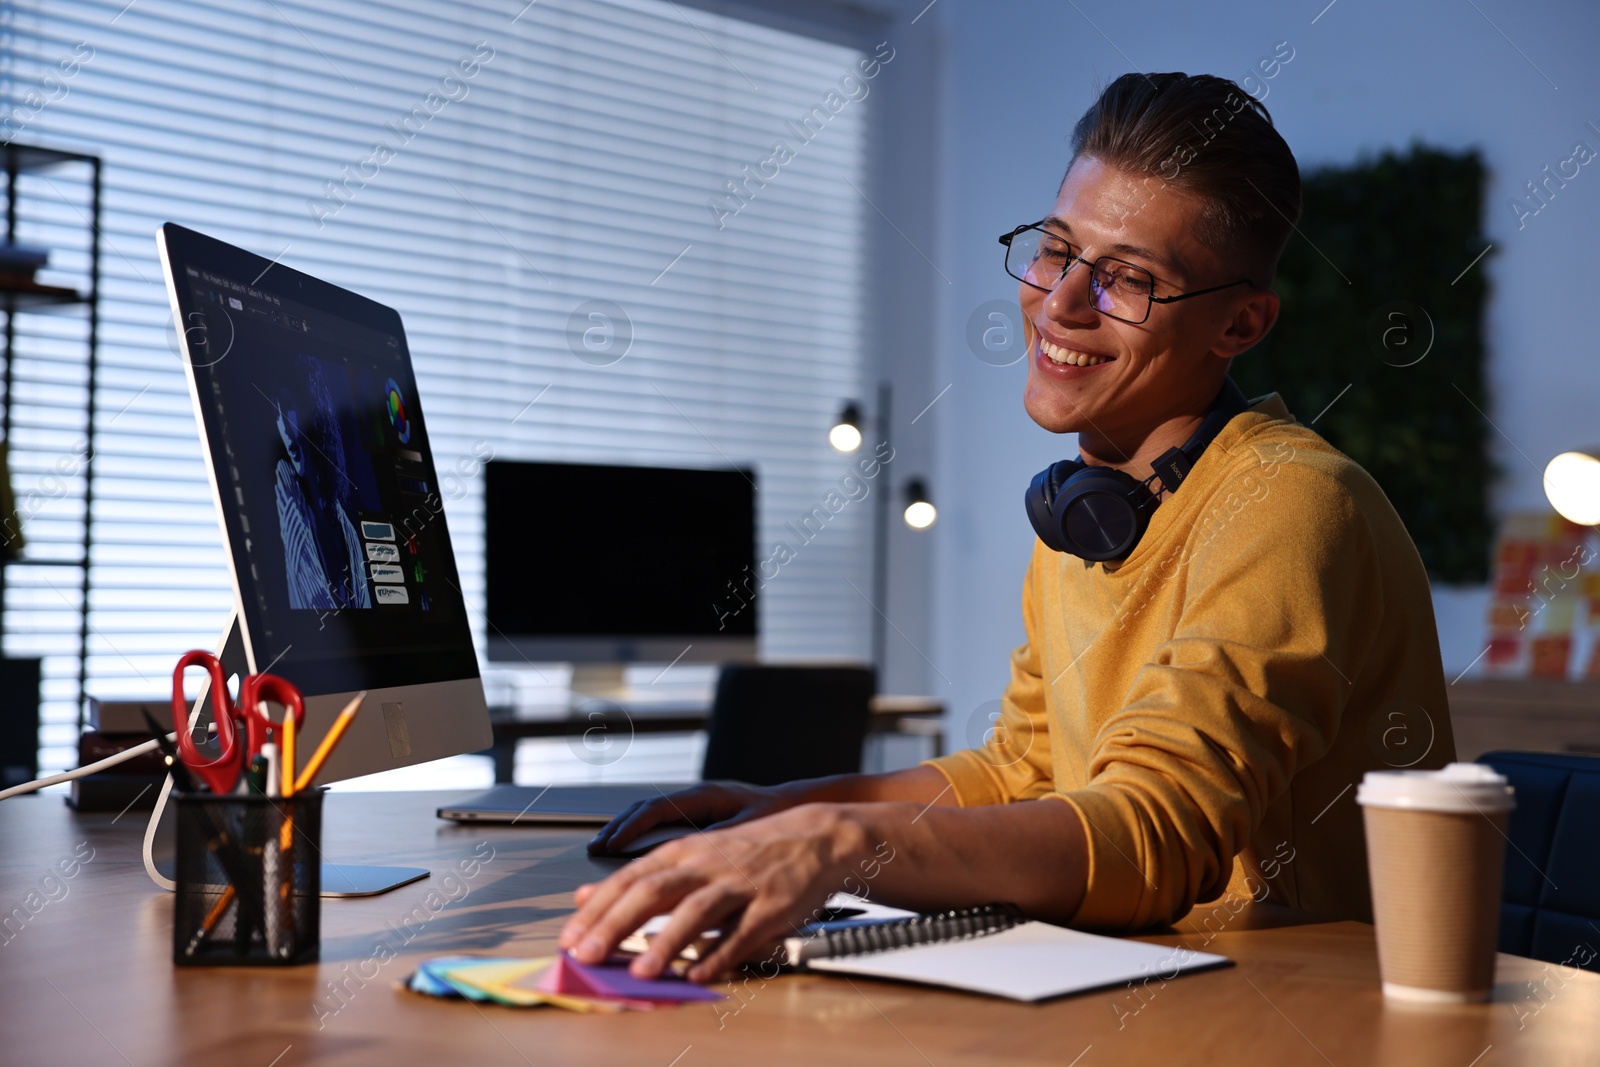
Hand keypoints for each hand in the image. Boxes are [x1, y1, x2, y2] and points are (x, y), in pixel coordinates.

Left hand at [562, 802, 865, 981]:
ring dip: (666, 943)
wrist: (815, 837)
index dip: (597, 909)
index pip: (629, 879)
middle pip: (653, 891)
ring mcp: (739, 885)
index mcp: (683, 852)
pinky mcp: (771, 907)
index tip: (569, 938)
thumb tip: (584, 896)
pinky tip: (698, 974)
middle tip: (587, 954)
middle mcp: (707, 865)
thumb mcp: (689, 853)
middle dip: (616, 924)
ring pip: (696, 911)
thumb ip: (639, 876)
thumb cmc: (747, 851)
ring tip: (641, 972)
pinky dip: (719, 955)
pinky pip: (741, 934)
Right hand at [586, 780, 800, 855]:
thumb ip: (719, 844)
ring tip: (600, 852)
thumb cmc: (779, 819)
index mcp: (707, 797)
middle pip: (645, 811)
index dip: (631, 828)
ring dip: (625, 833)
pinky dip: (641, 839)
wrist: (801, 810)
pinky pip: (662, 826)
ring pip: (650, 817)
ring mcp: (695, 809)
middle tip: (593, 851)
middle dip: (617, 830)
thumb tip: (687, 861)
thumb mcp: (749, 833)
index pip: (659, 809)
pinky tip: (629, 856)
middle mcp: (696, 799)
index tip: (610, 846)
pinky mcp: (699, 822)